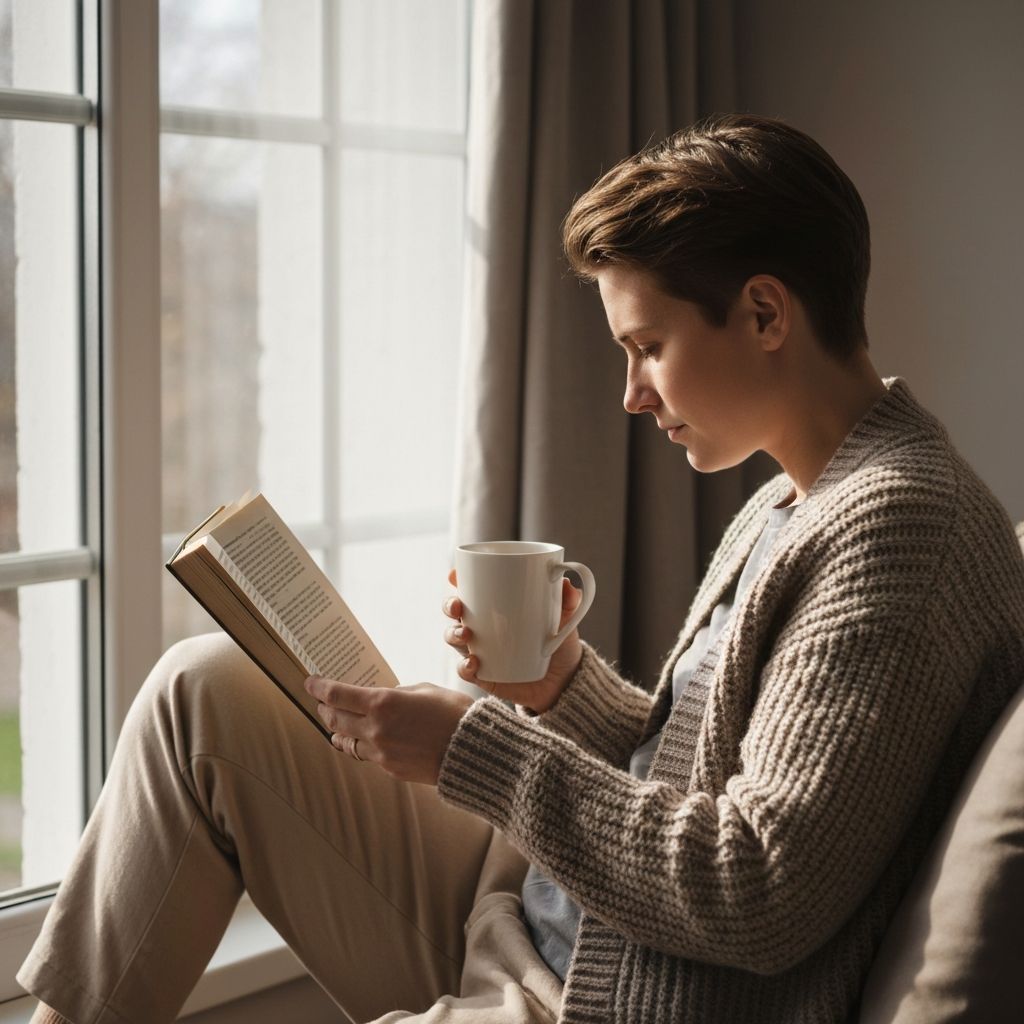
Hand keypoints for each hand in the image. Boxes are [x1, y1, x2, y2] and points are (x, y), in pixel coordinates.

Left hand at [304, 677, 473, 785]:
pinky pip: (369, 756)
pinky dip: (365, 745)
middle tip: (322, 703)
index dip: (319, 688)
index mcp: (382, 703)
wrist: (472, 752)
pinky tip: (370, 739)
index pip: (337, 695)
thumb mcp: (425, 690)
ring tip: (338, 725)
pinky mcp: (391, 770)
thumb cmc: (454, 713)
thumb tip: (387, 698)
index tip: (310, 683)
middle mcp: (375, 729)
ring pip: (347, 742)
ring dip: (339, 731)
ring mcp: (381, 753)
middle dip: (326, 709)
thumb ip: (399, 694)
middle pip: (335, 720)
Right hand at [443, 569, 583, 713]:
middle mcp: (481, 626)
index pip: (469, 589)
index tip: (454, 575)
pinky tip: (474, 662)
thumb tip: (567, 585)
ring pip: (453, 638)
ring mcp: (479, 650)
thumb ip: (569, 601)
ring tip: (467, 634)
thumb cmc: (558, 642)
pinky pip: (464, 670)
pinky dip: (464, 666)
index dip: (456, 580)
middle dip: (449, 604)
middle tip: (458, 605)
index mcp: (494, 607)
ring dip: (453, 633)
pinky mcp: (483, 675)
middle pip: (453, 611)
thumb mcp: (566, 619)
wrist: (563, 681)